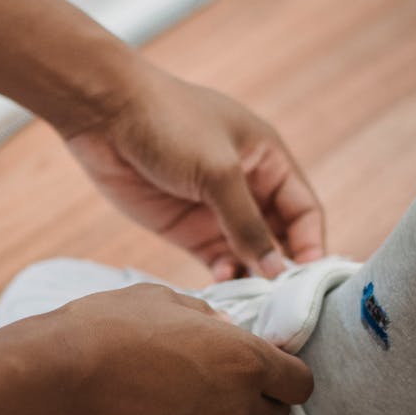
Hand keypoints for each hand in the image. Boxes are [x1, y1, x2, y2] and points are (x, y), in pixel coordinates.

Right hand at [47, 284, 313, 414]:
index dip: (286, 374)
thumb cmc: (106, 330)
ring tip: (184, 405)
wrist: (55, 384)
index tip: (267, 369)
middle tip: (217, 383)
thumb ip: (207, 318)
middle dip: (256, 401)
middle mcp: (238, 410)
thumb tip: (225, 330)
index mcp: (245, 361)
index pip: (301, 383)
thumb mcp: (162, 301)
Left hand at [64, 63, 324, 279]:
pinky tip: (222, 286)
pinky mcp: (186, 228)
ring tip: (252, 299)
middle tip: (282, 300)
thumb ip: (247, 224)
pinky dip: (224, 276)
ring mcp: (216, 210)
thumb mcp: (217, 172)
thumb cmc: (169, 123)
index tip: (308, 278)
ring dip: (252, 276)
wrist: (104, 115)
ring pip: (248, 254)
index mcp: (267, 159)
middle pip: (279, 237)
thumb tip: (276, 269)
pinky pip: (217, 260)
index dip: (311, 243)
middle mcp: (247, 187)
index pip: (304, 210)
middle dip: (282, 267)